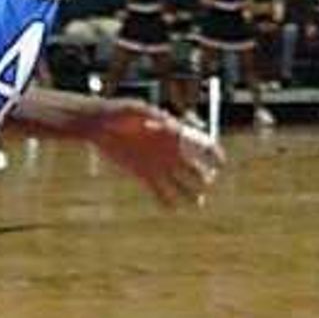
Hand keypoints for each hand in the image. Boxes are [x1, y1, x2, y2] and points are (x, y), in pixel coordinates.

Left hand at [92, 102, 222, 208]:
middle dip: (202, 175)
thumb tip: (166, 121)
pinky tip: (172, 208)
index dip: (213, 153)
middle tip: (205, 181)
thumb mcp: (134, 109)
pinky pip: (158, 191)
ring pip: (179, 183)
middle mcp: (169, 150)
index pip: (200, 144)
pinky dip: (165, 200)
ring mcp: (157, 164)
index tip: (220, 162)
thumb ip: (150, 114)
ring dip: (189, 193)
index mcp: (173, 133)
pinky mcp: (143, 175)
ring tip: (197, 202)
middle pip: (193, 167)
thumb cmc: (119, 112)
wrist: (98, 126)